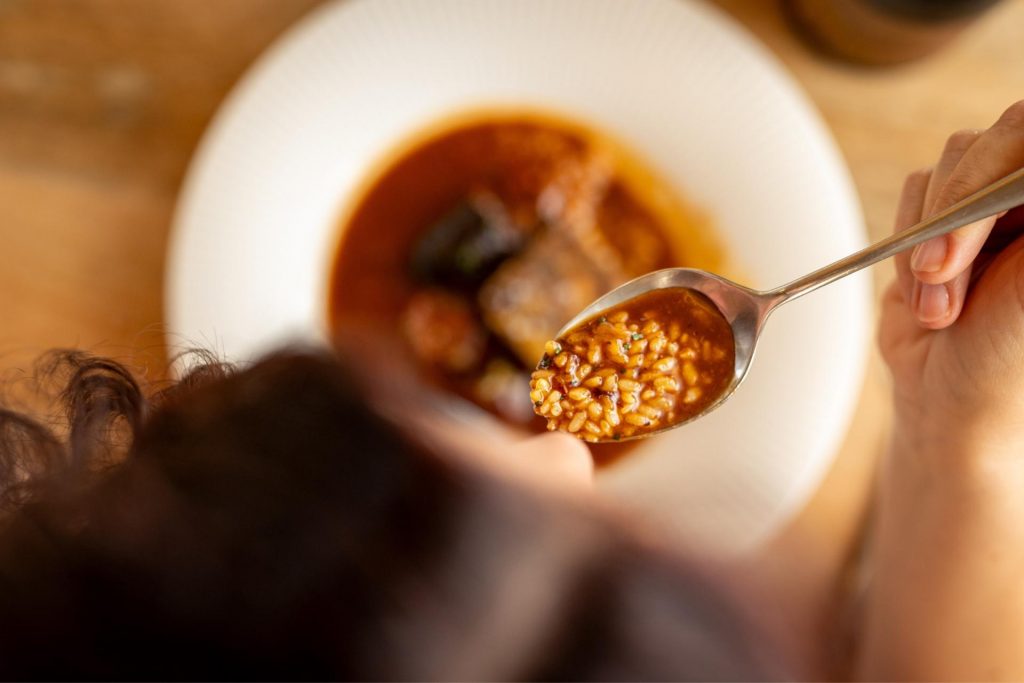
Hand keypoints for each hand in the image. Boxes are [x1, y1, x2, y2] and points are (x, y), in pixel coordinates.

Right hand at [879, 100, 1023, 454]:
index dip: (994, 176)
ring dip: (928, 241)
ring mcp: (990, 202)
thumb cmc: (1007, 361)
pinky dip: (904, 244)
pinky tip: (925, 289)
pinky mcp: (941, 215)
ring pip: (946, 167)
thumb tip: (1011, 183)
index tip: (979, 228)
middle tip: (943, 276)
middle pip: (993, 141)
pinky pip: (913, 192)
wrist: (946, 399)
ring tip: (942, 303)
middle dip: (956, 218)